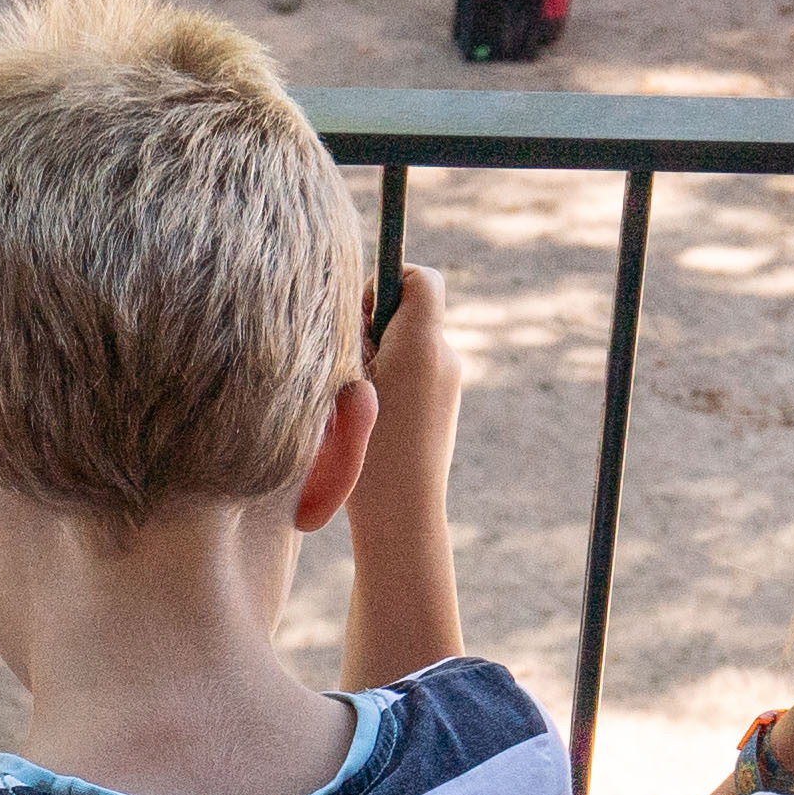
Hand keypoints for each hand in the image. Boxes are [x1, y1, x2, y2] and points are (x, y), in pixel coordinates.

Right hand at [362, 261, 454, 466]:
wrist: (401, 515)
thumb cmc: (364, 451)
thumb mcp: (344, 382)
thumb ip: (356, 337)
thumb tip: (361, 311)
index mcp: (421, 344)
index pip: (421, 278)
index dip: (389, 280)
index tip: (361, 312)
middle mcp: (444, 358)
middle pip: (415, 310)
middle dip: (379, 322)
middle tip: (351, 358)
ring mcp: (449, 385)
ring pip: (413, 344)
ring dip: (384, 355)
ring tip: (358, 396)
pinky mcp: (445, 408)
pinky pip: (418, 373)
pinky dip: (395, 380)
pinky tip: (374, 416)